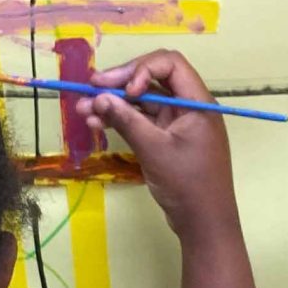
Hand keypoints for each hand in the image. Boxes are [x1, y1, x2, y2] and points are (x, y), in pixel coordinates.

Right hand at [86, 50, 240, 244]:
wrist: (204, 223)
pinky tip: (96, 121)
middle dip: (120, 83)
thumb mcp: (154, 149)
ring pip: (143, 102)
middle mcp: (189, 107)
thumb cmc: (187, 184)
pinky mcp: (167, 139)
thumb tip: (99, 98)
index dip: (143, 68)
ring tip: (83, 109)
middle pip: (153, 80)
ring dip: (115, 103)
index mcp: (198, 102)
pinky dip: (122, 120)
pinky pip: (143, 121)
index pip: (170, 64)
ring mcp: (178, 123)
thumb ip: (127, 120)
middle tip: (90, 87)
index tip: (124, 89)